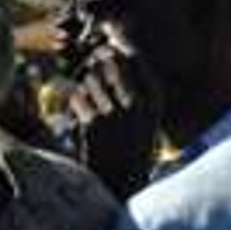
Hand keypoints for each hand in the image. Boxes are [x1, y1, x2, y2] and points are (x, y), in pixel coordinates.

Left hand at [69, 41, 161, 199]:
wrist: (121, 183)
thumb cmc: (132, 144)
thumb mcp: (145, 114)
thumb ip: (135, 83)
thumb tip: (112, 46)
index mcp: (154, 99)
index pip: (133, 56)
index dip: (116, 48)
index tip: (107, 50)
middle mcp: (136, 103)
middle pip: (109, 60)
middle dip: (97, 61)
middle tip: (92, 67)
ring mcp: (114, 112)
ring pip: (90, 78)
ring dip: (86, 86)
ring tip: (93, 104)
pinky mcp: (92, 123)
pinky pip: (77, 95)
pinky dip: (77, 102)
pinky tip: (85, 116)